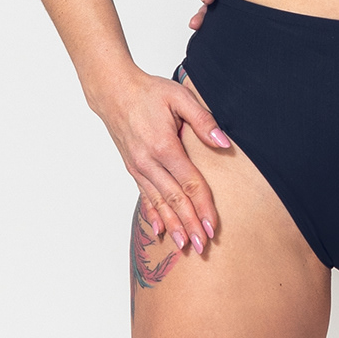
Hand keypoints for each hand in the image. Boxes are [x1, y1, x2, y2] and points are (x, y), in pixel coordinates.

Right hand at [97, 65, 231, 250]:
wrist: (114, 91)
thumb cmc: (149, 92)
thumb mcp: (180, 97)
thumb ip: (203, 120)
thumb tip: (224, 143)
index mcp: (164, 146)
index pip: (189, 183)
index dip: (203, 207)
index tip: (212, 226)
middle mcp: (148, 162)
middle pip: (174, 200)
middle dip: (189, 224)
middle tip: (201, 246)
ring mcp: (138, 167)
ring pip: (159, 202)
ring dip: (172, 225)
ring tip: (183, 245)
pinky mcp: (133, 168)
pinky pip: (145, 196)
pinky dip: (153, 215)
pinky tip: (160, 230)